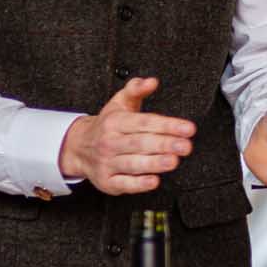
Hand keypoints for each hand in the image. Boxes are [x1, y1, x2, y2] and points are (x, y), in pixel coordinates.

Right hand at [58, 77, 195, 195]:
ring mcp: (107, 162)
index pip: (144, 122)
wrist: (77, 147)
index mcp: (115, 122)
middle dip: (165, 144)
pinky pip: (124, 184)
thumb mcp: (119, 103)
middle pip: (140, 143)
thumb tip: (152, 81)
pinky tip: (154, 181)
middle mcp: (110, 142)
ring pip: (133, 164)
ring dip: (154, 163)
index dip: (167, 125)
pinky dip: (138, 184)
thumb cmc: (107, 125)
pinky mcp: (107, 181)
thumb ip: (136, 89)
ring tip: (173, 161)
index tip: (188, 128)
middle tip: (185, 146)